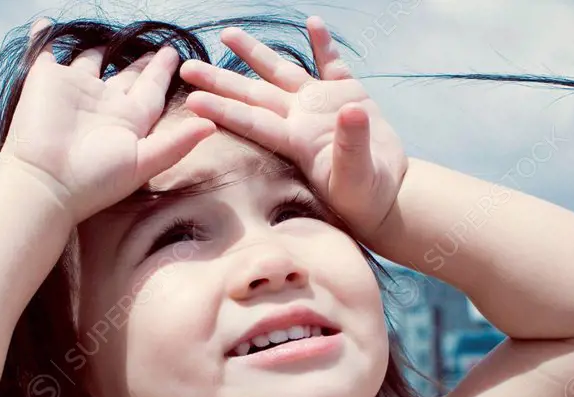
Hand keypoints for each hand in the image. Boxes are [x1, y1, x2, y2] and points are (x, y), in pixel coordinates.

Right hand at [3, 19, 215, 222]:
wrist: (45, 181)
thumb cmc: (95, 178)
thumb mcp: (143, 162)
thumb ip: (177, 143)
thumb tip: (213, 126)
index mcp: (128, 119)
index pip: (152, 90)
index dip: (163, 72)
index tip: (174, 54)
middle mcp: (103, 102)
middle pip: (125, 75)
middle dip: (138, 60)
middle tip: (153, 44)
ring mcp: (73, 89)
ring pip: (89, 60)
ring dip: (97, 47)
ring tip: (109, 34)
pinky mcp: (45, 79)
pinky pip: (45, 50)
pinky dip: (43, 36)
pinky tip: (45, 22)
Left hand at [179, 16, 405, 239]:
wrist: (387, 195)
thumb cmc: (366, 197)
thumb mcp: (357, 178)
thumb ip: (352, 146)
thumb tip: (351, 111)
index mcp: (297, 140)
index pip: (253, 121)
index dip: (223, 110)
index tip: (193, 100)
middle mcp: (300, 118)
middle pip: (253, 94)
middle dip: (219, 80)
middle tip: (187, 66)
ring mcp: (321, 104)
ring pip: (281, 72)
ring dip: (255, 53)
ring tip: (227, 34)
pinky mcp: (348, 95)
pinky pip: (331, 64)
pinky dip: (323, 44)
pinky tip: (312, 22)